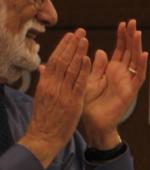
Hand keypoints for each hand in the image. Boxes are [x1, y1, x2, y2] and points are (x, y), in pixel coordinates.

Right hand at [17, 29, 89, 168]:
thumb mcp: (41, 97)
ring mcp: (62, 93)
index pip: (54, 60)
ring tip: (85, 39)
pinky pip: (78, 83)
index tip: (70, 36)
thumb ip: (45, 81)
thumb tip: (43, 67)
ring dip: (78, 52)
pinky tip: (87, 59)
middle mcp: (52, 86)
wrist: (43, 137)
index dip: (63, 47)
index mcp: (45, 84)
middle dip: (71, 45)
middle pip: (62, 60)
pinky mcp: (72, 102)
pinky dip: (82, 70)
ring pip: (70, 69)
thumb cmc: (44, 119)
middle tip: (80, 31)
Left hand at [81, 20, 147, 150]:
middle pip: (130, 52)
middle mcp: (123, 75)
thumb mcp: (89, 79)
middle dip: (131, 37)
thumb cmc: (89, 103)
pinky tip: (143, 54)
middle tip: (132, 22)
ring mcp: (128, 82)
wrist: (93, 122)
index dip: (122, 37)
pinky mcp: (130, 91)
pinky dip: (142, 65)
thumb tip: (99, 50)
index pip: (120, 50)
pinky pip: (139, 77)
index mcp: (112, 70)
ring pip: (135, 61)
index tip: (123, 24)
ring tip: (137, 32)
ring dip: (137, 47)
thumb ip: (96, 66)